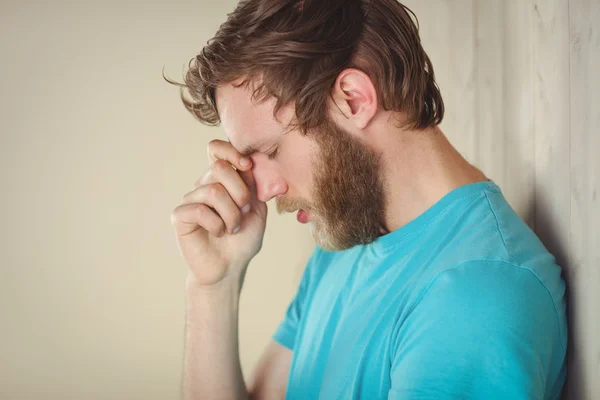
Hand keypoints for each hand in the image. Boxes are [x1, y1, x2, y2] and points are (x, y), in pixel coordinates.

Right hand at [171, 139, 267, 287]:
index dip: (231, 151)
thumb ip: (254, 184)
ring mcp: (190, 200)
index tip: (247, 166)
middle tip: (243, 212)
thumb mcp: (257, 209)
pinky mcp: (180, 216)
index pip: (216, 149)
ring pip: (213, 191)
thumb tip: (251, 161)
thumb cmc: (243, 239)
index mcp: (222, 180)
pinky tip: (217, 233)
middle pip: (219, 169)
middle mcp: (204, 185)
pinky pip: (200, 210)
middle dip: (240, 193)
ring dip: (231, 214)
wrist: (230, 267)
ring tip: (232, 228)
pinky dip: (216, 225)